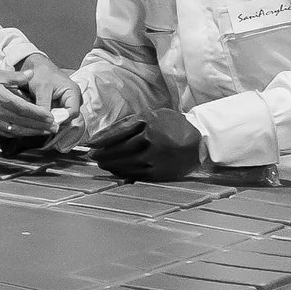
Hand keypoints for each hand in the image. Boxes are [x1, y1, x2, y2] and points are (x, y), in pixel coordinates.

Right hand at [0, 65, 58, 136]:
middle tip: (55, 128)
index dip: (41, 115)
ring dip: (33, 132)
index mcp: (4, 100)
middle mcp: (1, 114)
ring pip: (19, 131)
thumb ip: (15, 77)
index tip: (52, 117)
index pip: (28, 110)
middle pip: (26, 123)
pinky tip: (26, 133)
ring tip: (45, 132)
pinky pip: (8, 134)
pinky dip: (20, 134)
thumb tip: (30, 75)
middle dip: (42, 126)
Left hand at [22, 59, 82, 119]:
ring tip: (39, 120)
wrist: (35, 67)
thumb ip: (44, 105)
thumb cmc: (41, 73)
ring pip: (61, 119)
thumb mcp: (41, 88)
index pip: (73, 112)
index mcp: (73, 92)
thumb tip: (46, 122)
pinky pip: (55, 117)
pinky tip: (39, 119)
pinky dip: (47, 119)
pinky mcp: (58, 108)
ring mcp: (65, 105)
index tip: (48, 123)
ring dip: (50, 121)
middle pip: (68, 118)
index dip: (62, 119)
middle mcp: (72, 100)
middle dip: (55, 122)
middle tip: (42, 124)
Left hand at [89, 108, 203, 180]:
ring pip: (127, 163)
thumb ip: (130, 123)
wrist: (200, 137)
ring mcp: (158, 157)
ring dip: (111, 165)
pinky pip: (137, 174)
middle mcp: (153, 139)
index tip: (90, 144)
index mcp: (149, 122)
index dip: (102, 140)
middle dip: (104, 154)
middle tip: (92, 156)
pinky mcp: (161, 171)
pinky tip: (116, 171)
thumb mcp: (153, 115)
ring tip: (101, 164)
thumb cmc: (172, 124)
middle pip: (121, 149)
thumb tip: (104, 135)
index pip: (119, 132)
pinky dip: (124, 173)